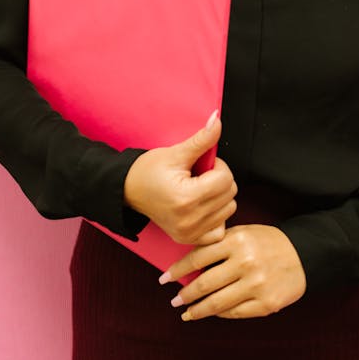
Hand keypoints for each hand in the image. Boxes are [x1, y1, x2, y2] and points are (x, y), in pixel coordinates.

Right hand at [123, 113, 236, 244]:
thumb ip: (201, 139)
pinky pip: (219, 230)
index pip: (226, 179)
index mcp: (186, 198)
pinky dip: (216, 217)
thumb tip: (218, 120)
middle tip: (199, 175)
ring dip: (219, 196)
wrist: (128, 190)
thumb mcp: (176, 152)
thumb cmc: (148, 171)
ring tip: (199, 188)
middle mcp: (189, 220)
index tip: (203, 163)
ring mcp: (189, 233)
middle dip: (219, 179)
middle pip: (230, 194)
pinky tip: (201, 206)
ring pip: (228, 210)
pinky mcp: (188, 239)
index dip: (218, 165)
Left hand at [160, 224, 305, 319]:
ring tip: (186, 312)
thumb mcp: (243, 233)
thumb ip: (218, 244)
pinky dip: (219, 314)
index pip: (198, 257)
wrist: (303, 255)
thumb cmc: (267, 243)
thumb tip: (188, 264)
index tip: (164, 278)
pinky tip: (211, 313)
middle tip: (174, 299)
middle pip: (204, 284)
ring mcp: (256, 285)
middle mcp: (245, 263)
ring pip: (217, 303)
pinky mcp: (265, 304)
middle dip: (184, 294)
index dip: (177, 270)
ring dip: (197, 310)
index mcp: (236, 241)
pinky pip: (234, 313)